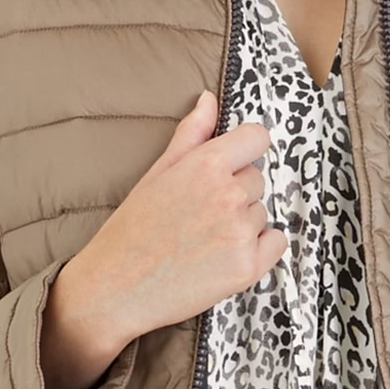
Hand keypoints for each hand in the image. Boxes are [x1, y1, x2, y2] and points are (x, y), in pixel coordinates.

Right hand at [57, 90, 289, 351]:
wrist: (114, 288)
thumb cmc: (130, 230)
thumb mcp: (157, 173)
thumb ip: (191, 134)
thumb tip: (210, 100)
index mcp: (206, 165)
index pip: (257, 139)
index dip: (244, 152)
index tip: (231, 166)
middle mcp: (229, 195)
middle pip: (257, 180)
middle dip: (235, 193)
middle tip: (199, 216)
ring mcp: (241, 233)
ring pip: (261, 213)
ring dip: (242, 224)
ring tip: (203, 241)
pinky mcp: (248, 268)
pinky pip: (275, 243)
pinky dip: (258, 249)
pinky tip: (223, 256)